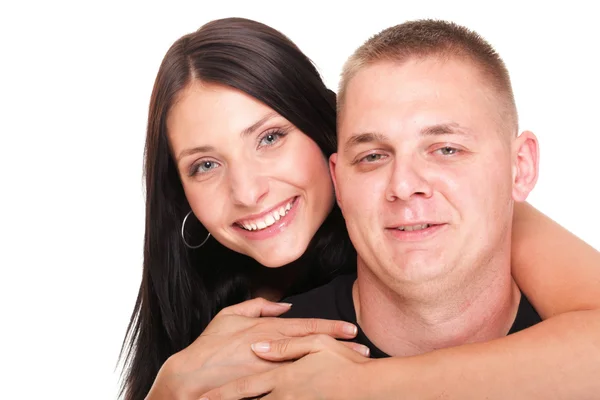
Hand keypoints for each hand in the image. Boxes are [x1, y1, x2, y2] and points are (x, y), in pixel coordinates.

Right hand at [146, 298, 357, 399]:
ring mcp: (272, 369)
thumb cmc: (210, 345)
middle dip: (340, 348)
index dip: (331, 328)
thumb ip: (259, 306)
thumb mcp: (230, 315)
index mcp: (267, 328)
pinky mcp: (267, 387)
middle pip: (315, 346)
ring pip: (311, 365)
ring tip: (352, 369)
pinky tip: (327, 387)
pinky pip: (293, 384)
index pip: (307, 326)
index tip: (351, 329)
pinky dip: (312, 384)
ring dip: (332, 366)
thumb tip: (285, 305)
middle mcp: (274, 347)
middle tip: (362, 351)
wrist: (192, 377)